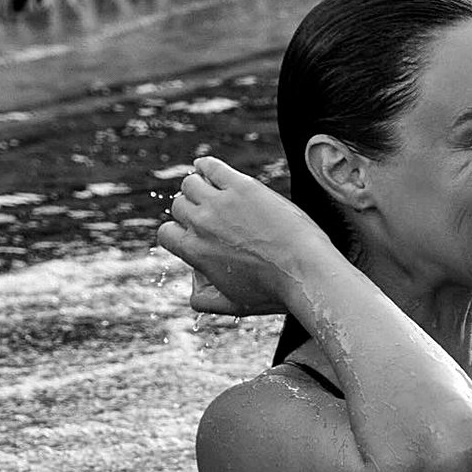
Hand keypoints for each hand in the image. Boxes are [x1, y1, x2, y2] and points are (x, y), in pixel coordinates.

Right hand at [157, 155, 333, 313]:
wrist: (305, 270)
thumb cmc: (274, 291)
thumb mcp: (234, 305)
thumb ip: (206, 302)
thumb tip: (192, 295)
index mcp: (196, 252)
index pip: (167, 233)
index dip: (179, 233)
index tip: (193, 233)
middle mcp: (202, 224)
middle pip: (179, 206)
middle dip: (192, 210)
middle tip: (211, 215)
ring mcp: (221, 202)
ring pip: (190, 184)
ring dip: (198, 187)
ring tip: (213, 194)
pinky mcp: (243, 186)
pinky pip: (212, 166)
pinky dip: (205, 165)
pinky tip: (206, 168)